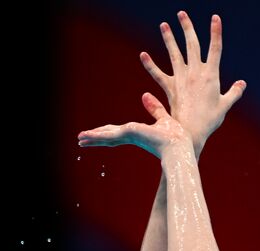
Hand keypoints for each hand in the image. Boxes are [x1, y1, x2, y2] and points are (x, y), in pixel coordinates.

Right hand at [78, 92, 192, 159]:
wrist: (180, 146)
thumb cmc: (176, 137)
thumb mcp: (162, 118)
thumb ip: (154, 108)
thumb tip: (145, 95)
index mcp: (138, 133)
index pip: (119, 133)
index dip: (108, 133)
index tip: (98, 134)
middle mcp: (131, 136)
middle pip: (109, 136)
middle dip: (96, 138)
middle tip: (82, 140)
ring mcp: (128, 136)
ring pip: (106, 137)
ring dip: (92, 138)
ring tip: (79, 140)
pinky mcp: (128, 134)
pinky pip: (108, 135)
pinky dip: (95, 137)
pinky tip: (85, 137)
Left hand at [139, 12, 245, 155]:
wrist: (192, 133)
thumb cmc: (210, 121)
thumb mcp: (224, 106)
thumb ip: (234, 93)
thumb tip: (242, 84)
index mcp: (211, 75)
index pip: (215, 49)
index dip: (216, 32)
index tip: (215, 18)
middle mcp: (195, 73)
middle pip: (192, 45)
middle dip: (187, 28)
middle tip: (181, 14)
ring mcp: (181, 79)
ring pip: (174, 54)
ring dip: (168, 38)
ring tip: (163, 25)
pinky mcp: (170, 88)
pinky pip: (158, 74)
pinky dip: (150, 65)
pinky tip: (143, 55)